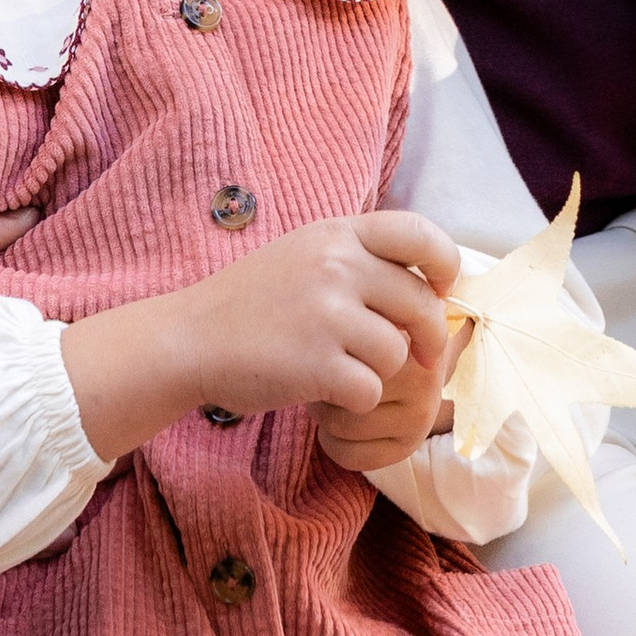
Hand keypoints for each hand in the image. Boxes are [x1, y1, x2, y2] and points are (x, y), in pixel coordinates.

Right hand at [59, 208, 459, 463]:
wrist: (190, 339)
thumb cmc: (253, 302)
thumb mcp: (306, 253)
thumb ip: (360, 258)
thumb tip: (432, 284)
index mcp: (338, 234)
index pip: (420, 234)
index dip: (445, 265)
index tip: (441, 290)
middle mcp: (337, 266)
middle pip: (422, 304)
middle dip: (428, 338)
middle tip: (417, 355)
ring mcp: (327, 315)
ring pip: (398, 353)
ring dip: (380, 372)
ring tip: (346, 370)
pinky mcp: (318, 365)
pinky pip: (371, 391)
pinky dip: (356, 402)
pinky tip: (329, 395)